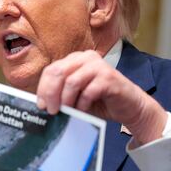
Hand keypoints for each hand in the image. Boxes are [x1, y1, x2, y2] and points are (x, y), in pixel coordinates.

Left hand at [35, 50, 166, 144]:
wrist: (129, 106)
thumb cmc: (100, 101)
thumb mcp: (75, 96)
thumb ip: (60, 94)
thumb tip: (41, 104)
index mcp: (74, 60)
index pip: (51, 70)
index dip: (43, 88)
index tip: (41, 105)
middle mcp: (86, 58)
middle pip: (58, 72)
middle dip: (50, 94)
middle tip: (51, 111)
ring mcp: (98, 66)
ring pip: (71, 81)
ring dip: (66, 100)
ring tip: (66, 112)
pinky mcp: (109, 77)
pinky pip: (88, 91)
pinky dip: (82, 104)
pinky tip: (82, 111)